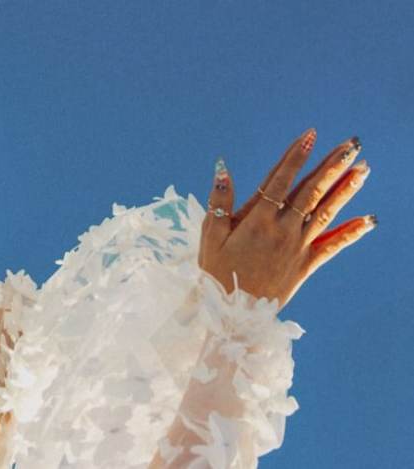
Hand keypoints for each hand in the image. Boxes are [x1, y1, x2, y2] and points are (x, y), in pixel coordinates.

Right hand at [198, 128, 375, 309]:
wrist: (233, 315)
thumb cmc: (216, 273)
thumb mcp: (210, 236)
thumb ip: (218, 201)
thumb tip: (222, 168)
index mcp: (257, 220)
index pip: (280, 180)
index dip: (296, 156)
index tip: (310, 135)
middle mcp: (283, 230)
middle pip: (311, 191)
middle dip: (332, 165)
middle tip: (352, 144)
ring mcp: (298, 247)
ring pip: (326, 212)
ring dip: (346, 190)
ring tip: (363, 169)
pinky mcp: (306, 265)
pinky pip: (333, 246)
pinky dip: (351, 233)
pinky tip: (369, 220)